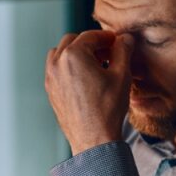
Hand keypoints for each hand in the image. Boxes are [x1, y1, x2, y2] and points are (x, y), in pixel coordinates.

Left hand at [45, 30, 133, 153]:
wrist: (93, 139)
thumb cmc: (107, 109)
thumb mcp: (121, 75)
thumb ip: (123, 51)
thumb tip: (125, 38)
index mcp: (73, 55)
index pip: (91, 36)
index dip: (107, 37)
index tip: (118, 42)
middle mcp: (57, 63)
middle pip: (73, 41)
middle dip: (91, 43)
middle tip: (108, 53)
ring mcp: (50, 78)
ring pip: (61, 53)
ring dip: (77, 53)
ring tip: (96, 65)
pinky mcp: (50, 90)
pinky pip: (57, 69)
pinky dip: (69, 66)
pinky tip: (86, 78)